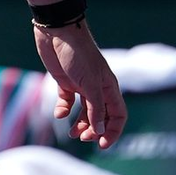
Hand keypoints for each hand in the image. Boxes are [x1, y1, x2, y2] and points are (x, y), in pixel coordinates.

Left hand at [33, 22, 126, 148]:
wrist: (57, 30)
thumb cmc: (78, 54)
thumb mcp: (90, 83)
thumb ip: (95, 108)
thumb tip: (100, 131)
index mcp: (108, 87)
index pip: (118, 115)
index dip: (113, 131)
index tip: (102, 145)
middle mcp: (96, 87)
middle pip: (100, 116)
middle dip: (94, 130)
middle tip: (82, 137)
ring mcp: (80, 83)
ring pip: (84, 111)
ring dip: (79, 124)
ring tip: (71, 134)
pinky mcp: (65, 80)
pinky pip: (67, 101)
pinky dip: (64, 109)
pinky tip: (59, 114)